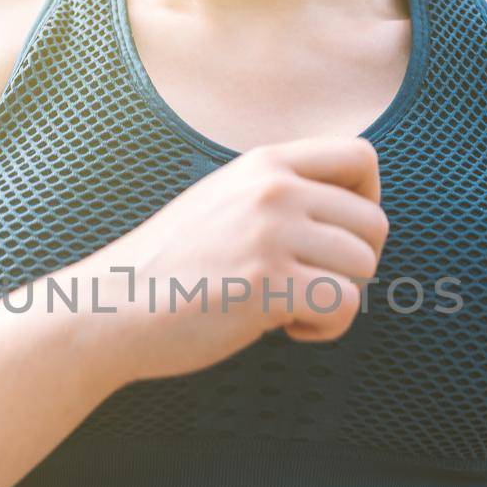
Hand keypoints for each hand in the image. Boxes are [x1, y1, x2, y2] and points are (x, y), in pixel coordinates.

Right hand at [75, 136, 389, 381]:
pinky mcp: (268, 284)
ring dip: (338, 299)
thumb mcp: (223, 200)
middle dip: (355, 265)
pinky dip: (326, 328)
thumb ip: (276, 194)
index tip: (337, 237)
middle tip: (311, 286)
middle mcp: (273, 189)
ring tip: (292, 309)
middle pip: (374, 222)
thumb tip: (343, 214)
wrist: (112, 307)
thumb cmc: (168, 266)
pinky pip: (345, 306)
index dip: (367, 201)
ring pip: (364, 266)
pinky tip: (286, 329)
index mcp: (264, 164)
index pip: (361, 157)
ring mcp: (271, 234)